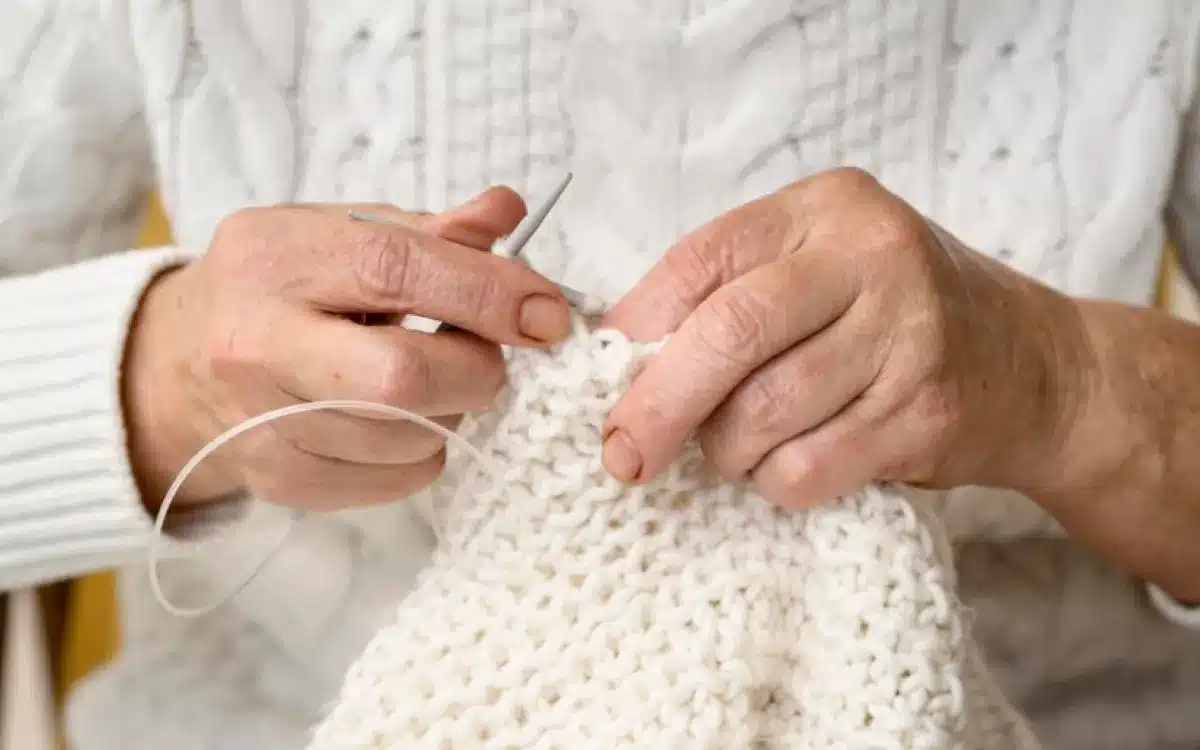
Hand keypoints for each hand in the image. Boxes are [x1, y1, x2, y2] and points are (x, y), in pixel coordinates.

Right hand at [124, 187, 572, 511]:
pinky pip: (397, 481)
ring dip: (453, 410)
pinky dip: (424, 450)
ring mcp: (263, 422)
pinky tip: (399, 419)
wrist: (182, 360)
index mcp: (279, 258)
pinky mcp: (281, 480)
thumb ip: (429, 230)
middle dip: (475, 369)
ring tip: (430, 378)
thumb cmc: (282, 286)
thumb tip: (507, 212)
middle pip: (400, 378)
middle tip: (489, 355)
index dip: (488, 293)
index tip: (546, 313)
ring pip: (409, 439)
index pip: (397, 270)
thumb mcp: (341, 233)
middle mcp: (258, 343)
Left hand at [601, 168, 1087, 506]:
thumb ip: (732, 290)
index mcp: (827, 208)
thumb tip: (621, 353)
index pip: (702, 260)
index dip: (639, 326)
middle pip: (729, 334)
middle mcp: (872, 258)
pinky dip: (774, 482)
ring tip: (738, 446)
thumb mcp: (822, 265)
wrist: (1034, 365)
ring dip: (725, 451)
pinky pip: (805, 469)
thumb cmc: (898, 315)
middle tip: (625, 453)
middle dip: (658, 404)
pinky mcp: (924, 415)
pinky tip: (788, 464)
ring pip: (761, 415)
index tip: (606, 376)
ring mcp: (907, 337)